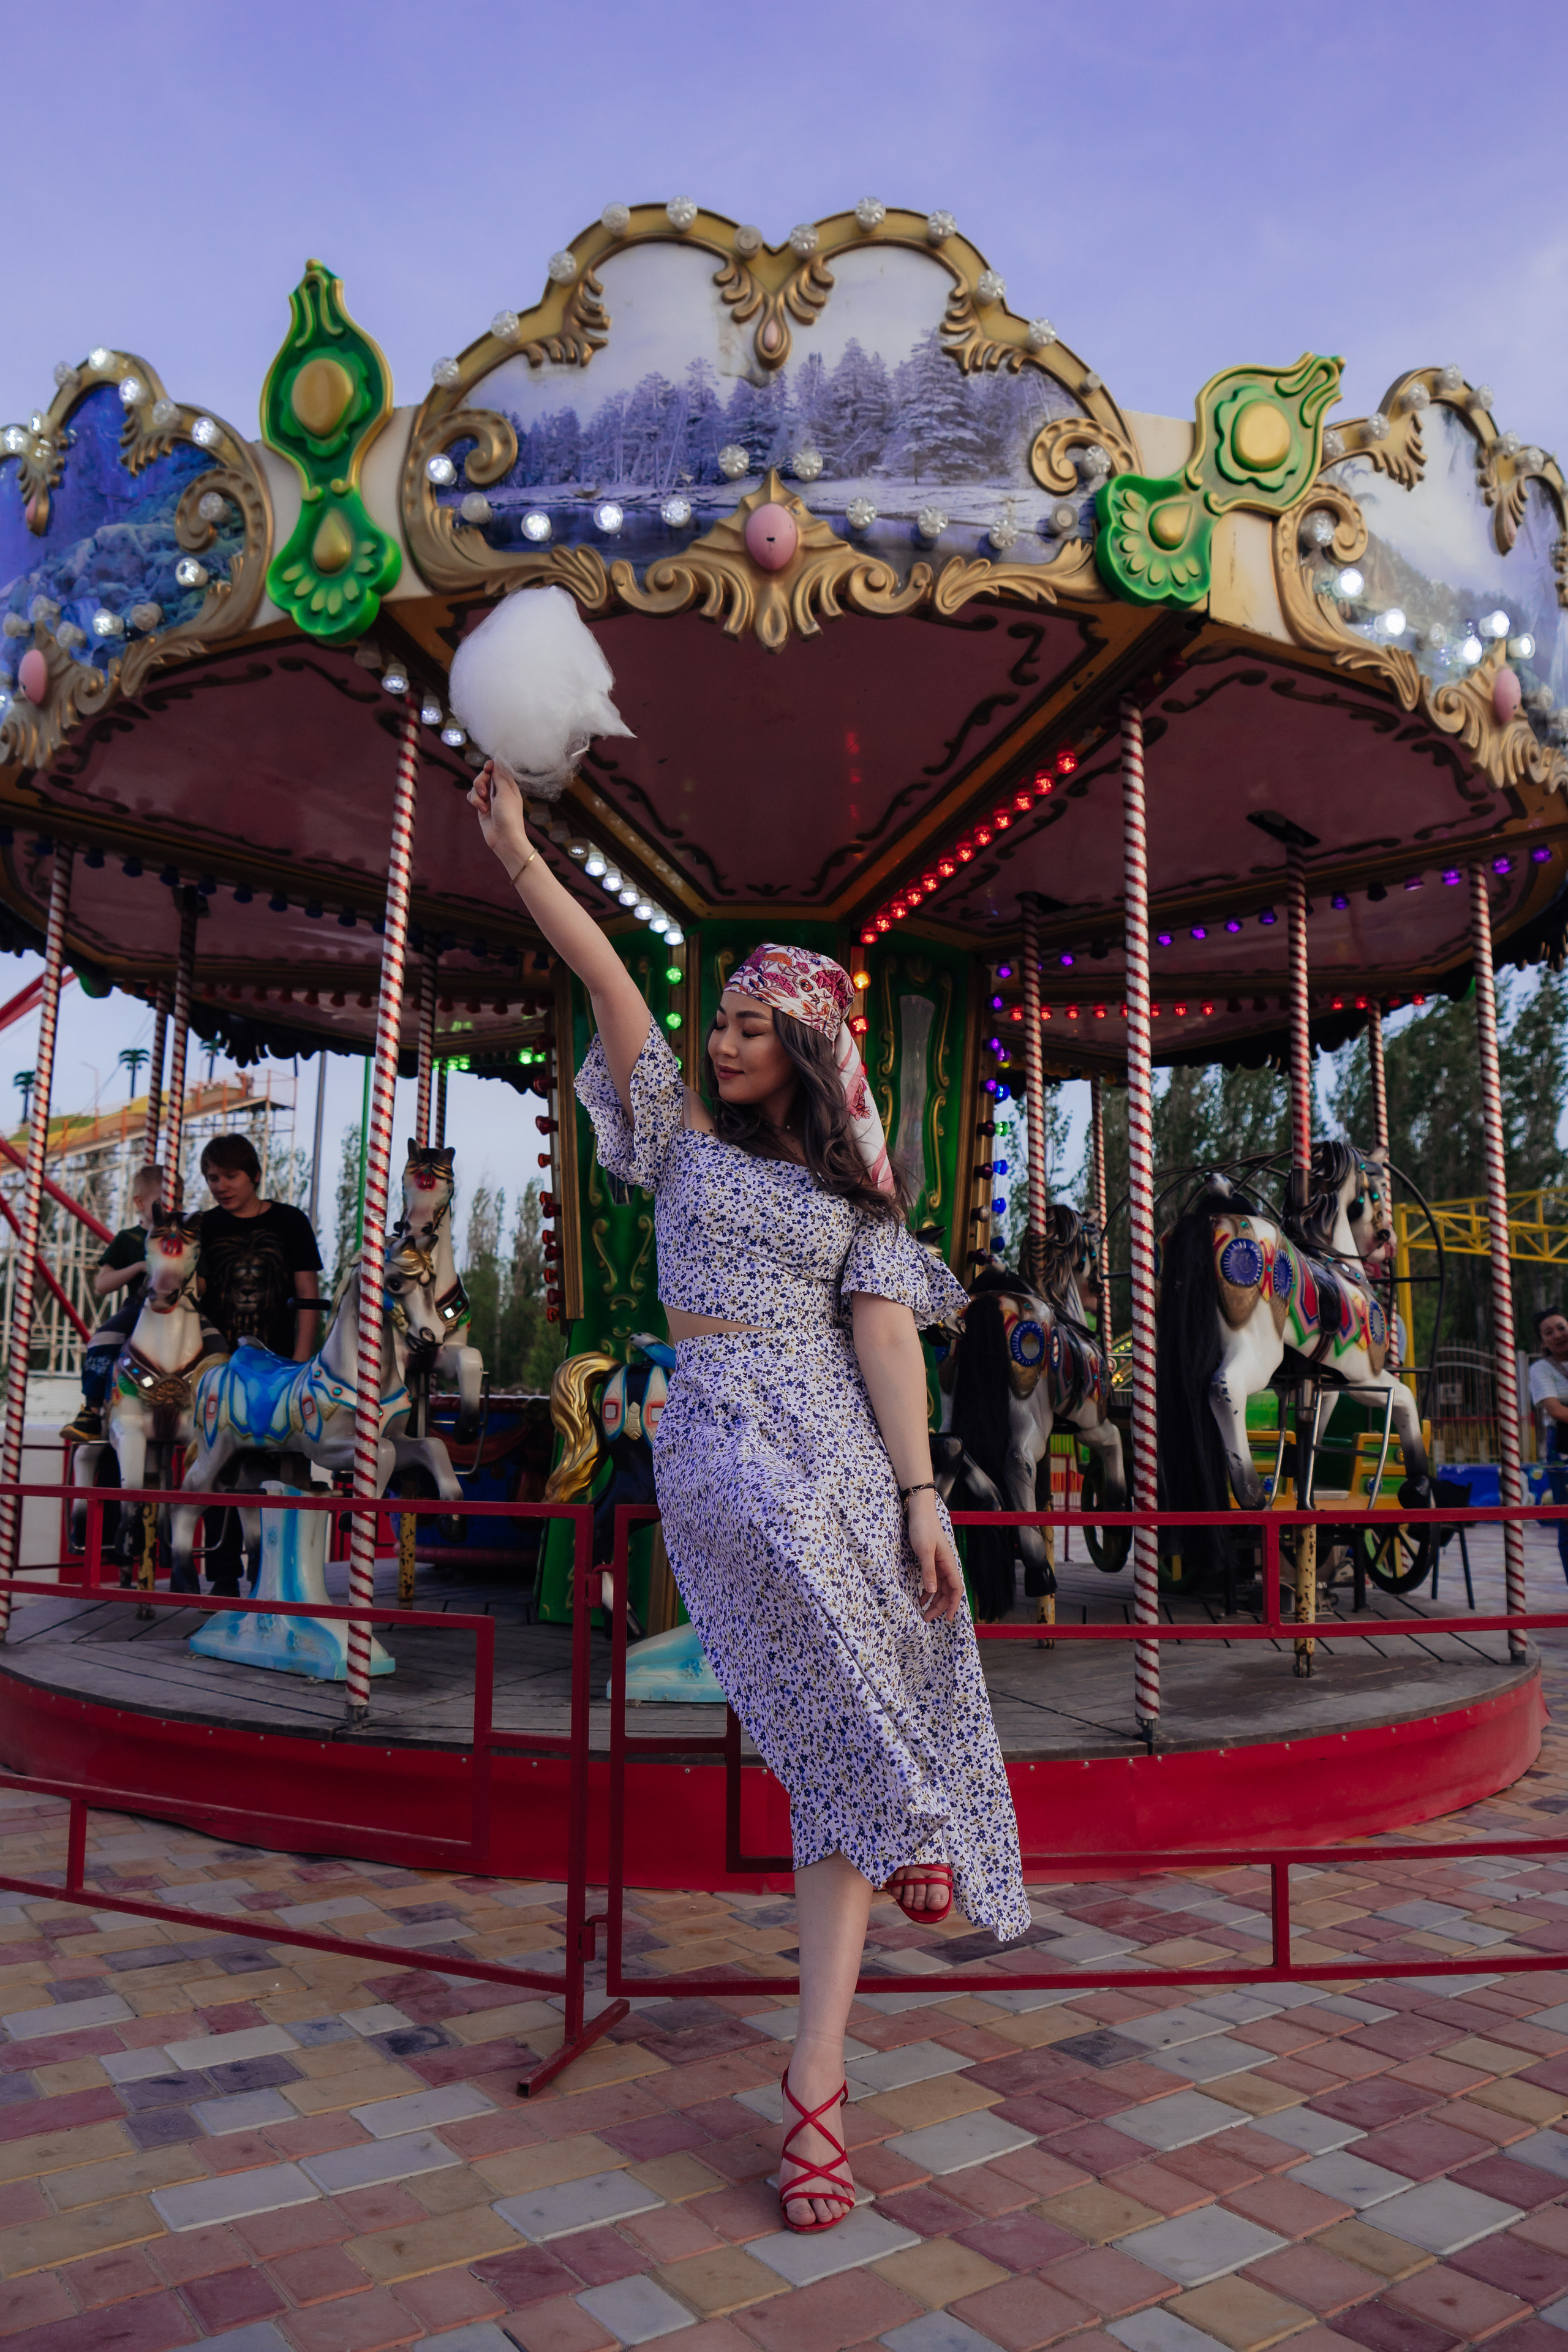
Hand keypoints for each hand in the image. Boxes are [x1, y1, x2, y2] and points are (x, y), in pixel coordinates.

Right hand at [467, 758, 533, 881]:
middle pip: (484, 776)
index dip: (491, 766)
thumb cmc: (509, 816)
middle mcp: (499, 790)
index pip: (498, 769)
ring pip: (476, 786)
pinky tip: (480, 809)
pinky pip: (472, 796)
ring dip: (477, 795)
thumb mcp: (505, 793)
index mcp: (509, 785)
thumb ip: (499, 776)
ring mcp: (490, 799)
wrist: (504, 839)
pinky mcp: (481, 807)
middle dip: (480, 782)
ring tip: (483, 807)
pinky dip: (474, 801)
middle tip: (484, 792)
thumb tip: (497, 760)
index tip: (488, 767)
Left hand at [907, 1491, 964, 1621]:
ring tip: (924, 1612)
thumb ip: (929, 1571)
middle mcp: (946, 1565)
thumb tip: (933, 1592)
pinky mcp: (931, 1560)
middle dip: (940, 1607)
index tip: (948, 1619)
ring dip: (934, 1601)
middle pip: (948, 1592)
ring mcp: (939, 1563)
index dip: (954, 1605)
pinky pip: (933, 1581)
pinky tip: (921, 1598)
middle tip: (927, 1619)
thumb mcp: (924, 1550)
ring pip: (940, 1588)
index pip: (956, 1589)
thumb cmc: (923, 1528)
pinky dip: (928, 1591)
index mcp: (948, 1563)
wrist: (919, 1511)